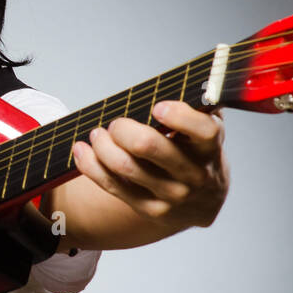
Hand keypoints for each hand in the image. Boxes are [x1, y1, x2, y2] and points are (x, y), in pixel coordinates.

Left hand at [71, 101, 227, 232]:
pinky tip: (82, 151)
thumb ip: (193, 106)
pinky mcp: (150, 209)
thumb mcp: (204, 127)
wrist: (202, 199)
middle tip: (116, 124)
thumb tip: (172, 84)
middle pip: (148, 146)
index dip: (179, 116)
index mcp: (209, 147)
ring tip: (97, 135)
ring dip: (102, 145)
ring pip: (124, 166)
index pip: (203, 130)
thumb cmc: (196, 150)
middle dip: (122, 129)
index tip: (157, 108)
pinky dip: (91, 165)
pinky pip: (113, 186)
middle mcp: (194, 174)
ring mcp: (172, 195)